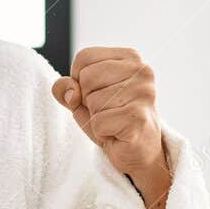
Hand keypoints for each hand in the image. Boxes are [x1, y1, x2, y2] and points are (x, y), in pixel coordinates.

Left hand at [52, 46, 169, 208]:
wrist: (139, 151)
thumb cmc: (112, 119)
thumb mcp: (83, 99)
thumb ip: (66, 88)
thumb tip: (69, 91)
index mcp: (130, 58)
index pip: (84, 57)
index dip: (78, 80)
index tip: (97, 93)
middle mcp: (141, 71)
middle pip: (86, 77)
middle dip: (87, 100)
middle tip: (107, 111)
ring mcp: (143, 93)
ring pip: (92, 101)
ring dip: (96, 118)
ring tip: (113, 121)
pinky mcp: (138, 117)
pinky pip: (98, 122)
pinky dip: (101, 132)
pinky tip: (117, 133)